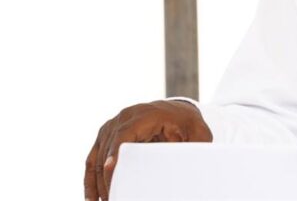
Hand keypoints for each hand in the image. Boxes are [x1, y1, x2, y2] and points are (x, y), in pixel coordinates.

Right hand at [84, 100, 211, 199]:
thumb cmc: (188, 124)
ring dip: (98, 184)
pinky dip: (91, 180)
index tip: (111, 172)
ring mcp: (111, 126)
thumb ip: (198, 148)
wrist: (176, 112)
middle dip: (108, 178)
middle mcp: (124, 117)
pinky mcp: (105, 136)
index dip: (115, 154)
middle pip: (107, 150)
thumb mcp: (198, 134)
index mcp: (145, 114)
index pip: (123, 136)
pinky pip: (93, 160)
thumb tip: (197, 169)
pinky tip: (92, 199)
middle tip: (114, 199)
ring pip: (97, 158)